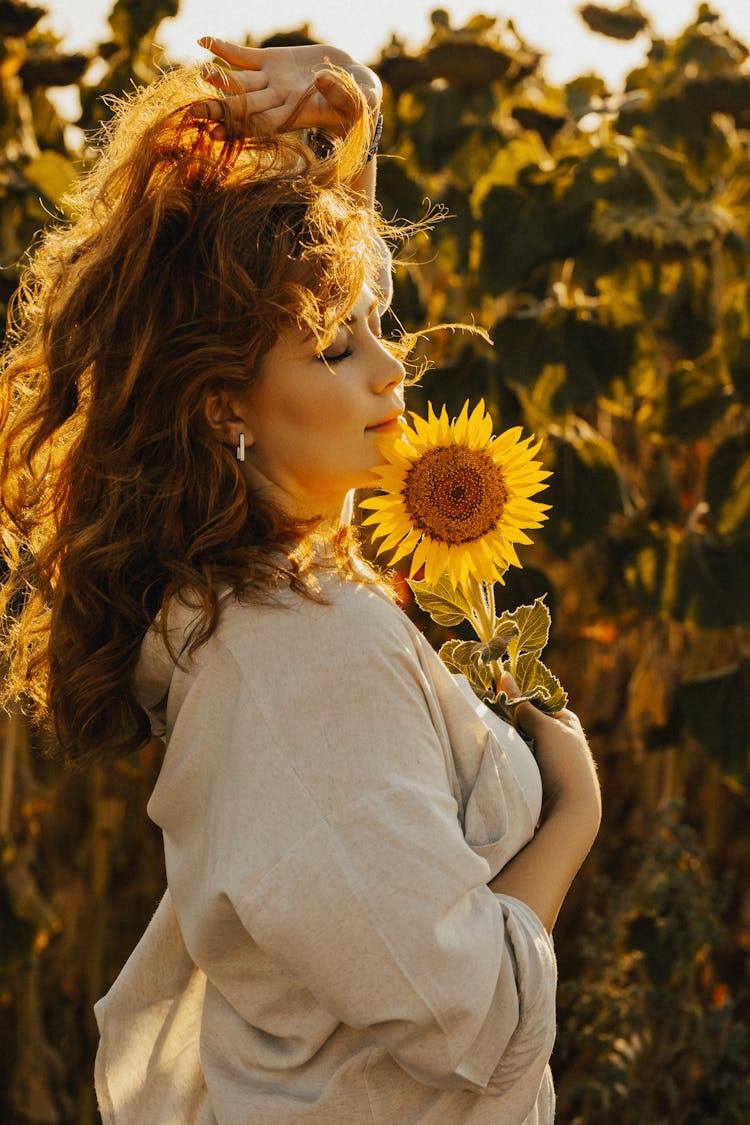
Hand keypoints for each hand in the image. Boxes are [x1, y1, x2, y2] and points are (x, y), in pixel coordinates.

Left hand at [192, 39, 381, 140]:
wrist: (355, 85)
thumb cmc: (360, 102)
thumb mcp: (358, 101)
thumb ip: (339, 94)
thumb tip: (319, 81)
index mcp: (295, 116)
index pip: (261, 125)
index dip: (239, 128)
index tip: (216, 134)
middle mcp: (277, 101)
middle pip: (243, 107)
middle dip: (219, 110)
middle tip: (192, 113)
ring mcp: (272, 81)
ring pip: (239, 82)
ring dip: (219, 79)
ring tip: (201, 74)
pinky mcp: (272, 61)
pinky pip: (243, 56)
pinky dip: (224, 48)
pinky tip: (203, 41)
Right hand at [501, 672, 600, 831]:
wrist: (571, 812)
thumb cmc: (564, 764)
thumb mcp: (545, 728)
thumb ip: (523, 705)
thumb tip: (505, 676)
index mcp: (567, 721)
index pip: (536, 701)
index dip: (516, 697)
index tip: (492, 692)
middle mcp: (561, 738)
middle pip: (527, 721)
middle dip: (509, 720)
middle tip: (485, 712)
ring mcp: (550, 759)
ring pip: (521, 742)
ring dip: (508, 739)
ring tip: (487, 732)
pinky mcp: (541, 778)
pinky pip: (521, 760)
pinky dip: (510, 756)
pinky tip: (496, 754)